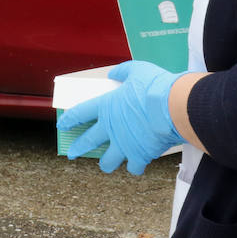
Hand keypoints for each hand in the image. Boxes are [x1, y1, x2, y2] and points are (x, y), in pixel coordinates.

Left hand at [57, 60, 182, 174]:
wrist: (174, 107)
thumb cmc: (155, 86)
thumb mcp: (137, 70)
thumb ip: (123, 71)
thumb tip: (114, 73)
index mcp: (106, 107)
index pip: (80, 113)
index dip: (70, 119)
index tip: (62, 125)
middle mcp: (111, 128)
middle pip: (89, 141)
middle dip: (78, 147)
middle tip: (72, 153)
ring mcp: (124, 144)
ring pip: (108, 161)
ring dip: (106, 163)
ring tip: (105, 165)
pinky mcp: (140, 155)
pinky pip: (133, 167)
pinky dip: (135, 166)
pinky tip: (136, 165)